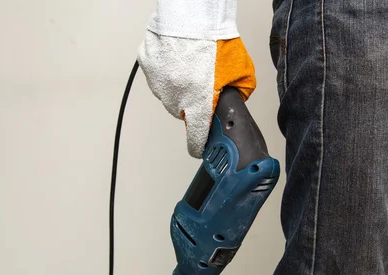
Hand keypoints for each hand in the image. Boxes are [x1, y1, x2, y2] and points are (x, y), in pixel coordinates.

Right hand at [137, 26, 255, 157]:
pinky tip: (178, 59)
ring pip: (169, 94)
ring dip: (179, 86)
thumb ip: (238, 94)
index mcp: (198, 101)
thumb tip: (235, 103)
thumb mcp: (241, 71)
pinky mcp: (147, 66)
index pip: (196, 136)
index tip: (197, 149)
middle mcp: (175, 96)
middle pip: (183, 111)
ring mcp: (158, 82)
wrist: (194, 13)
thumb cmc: (215, 38)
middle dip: (192, 102)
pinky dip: (166, 71)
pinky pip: (158, 76)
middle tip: (202, 82)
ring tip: (191, 66)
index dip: (197, 145)